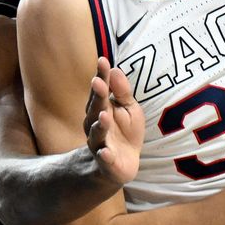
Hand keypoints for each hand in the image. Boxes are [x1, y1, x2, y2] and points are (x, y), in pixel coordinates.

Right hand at [85, 56, 143, 183]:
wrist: (122, 164)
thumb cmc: (125, 131)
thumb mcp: (129, 108)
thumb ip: (122, 92)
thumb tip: (115, 69)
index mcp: (102, 107)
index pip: (101, 89)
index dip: (101, 75)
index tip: (102, 60)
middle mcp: (96, 123)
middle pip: (95, 108)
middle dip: (97, 96)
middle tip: (99, 83)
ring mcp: (100, 142)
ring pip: (97, 133)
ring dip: (100, 124)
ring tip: (104, 116)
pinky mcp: (107, 161)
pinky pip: (104, 158)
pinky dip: (104, 156)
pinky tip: (105, 152)